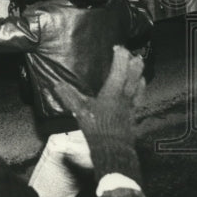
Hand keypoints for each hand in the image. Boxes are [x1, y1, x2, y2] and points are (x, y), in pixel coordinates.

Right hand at [53, 45, 145, 183]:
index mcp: (113, 91)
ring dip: (140, 75)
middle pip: (135, 74)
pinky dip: (140, 90)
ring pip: (140, 86)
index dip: (120, 55)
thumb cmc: (97, 127)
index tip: (118, 47)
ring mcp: (132, 106)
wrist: (114, 149)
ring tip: (139, 68)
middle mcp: (126, 96)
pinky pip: (139, 98)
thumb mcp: (80, 111)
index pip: (120, 68)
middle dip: (135, 62)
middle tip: (133, 54)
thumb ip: (69, 96)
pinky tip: (138, 91)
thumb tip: (56, 84)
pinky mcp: (134, 115)